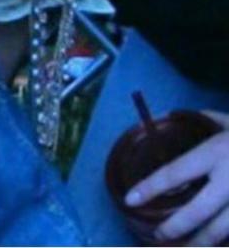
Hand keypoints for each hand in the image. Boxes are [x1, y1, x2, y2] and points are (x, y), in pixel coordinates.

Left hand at [126, 114, 228, 245]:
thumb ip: (204, 119)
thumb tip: (171, 115)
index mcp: (215, 153)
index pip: (174, 172)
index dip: (151, 187)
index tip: (130, 198)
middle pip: (197, 212)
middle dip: (174, 228)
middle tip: (157, 236)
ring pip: (221, 231)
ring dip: (200, 243)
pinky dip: (224, 242)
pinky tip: (213, 246)